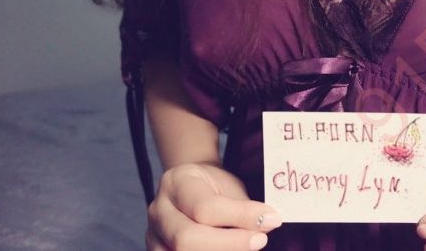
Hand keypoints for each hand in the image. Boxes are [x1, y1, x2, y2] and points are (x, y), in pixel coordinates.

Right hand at [146, 162, 281, 250]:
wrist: (189, 186)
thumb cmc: (213, 186)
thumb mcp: (228, 186)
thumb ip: (243, 207)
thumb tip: (269, 223)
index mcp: (176, 182)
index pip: (205, 207)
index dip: (241, 217)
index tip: (272, 219)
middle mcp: (158, 210)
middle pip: (186, 238)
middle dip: (230, 244)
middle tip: (260, 240)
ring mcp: (153, 235)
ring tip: (247, 246)